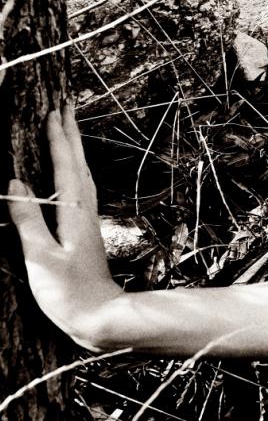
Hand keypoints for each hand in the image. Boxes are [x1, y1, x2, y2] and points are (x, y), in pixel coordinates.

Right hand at [6, 105, 124, 350]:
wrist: (100, 316)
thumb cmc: (68, 292)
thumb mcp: (40, 257)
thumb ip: (27, 220)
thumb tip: (14, 183)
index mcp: (73, 209)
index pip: (64, 164)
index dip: (57, 137)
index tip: (53, 111)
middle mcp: (84, 207)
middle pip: (77, 161)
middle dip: (69, 132)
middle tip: (65, 104)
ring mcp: (87, 217)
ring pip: (80, 171)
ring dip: (73, 147)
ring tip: (67, 128)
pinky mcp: (85, 229)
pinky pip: (79, 185)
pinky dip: (73, 168)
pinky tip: (70, 173)